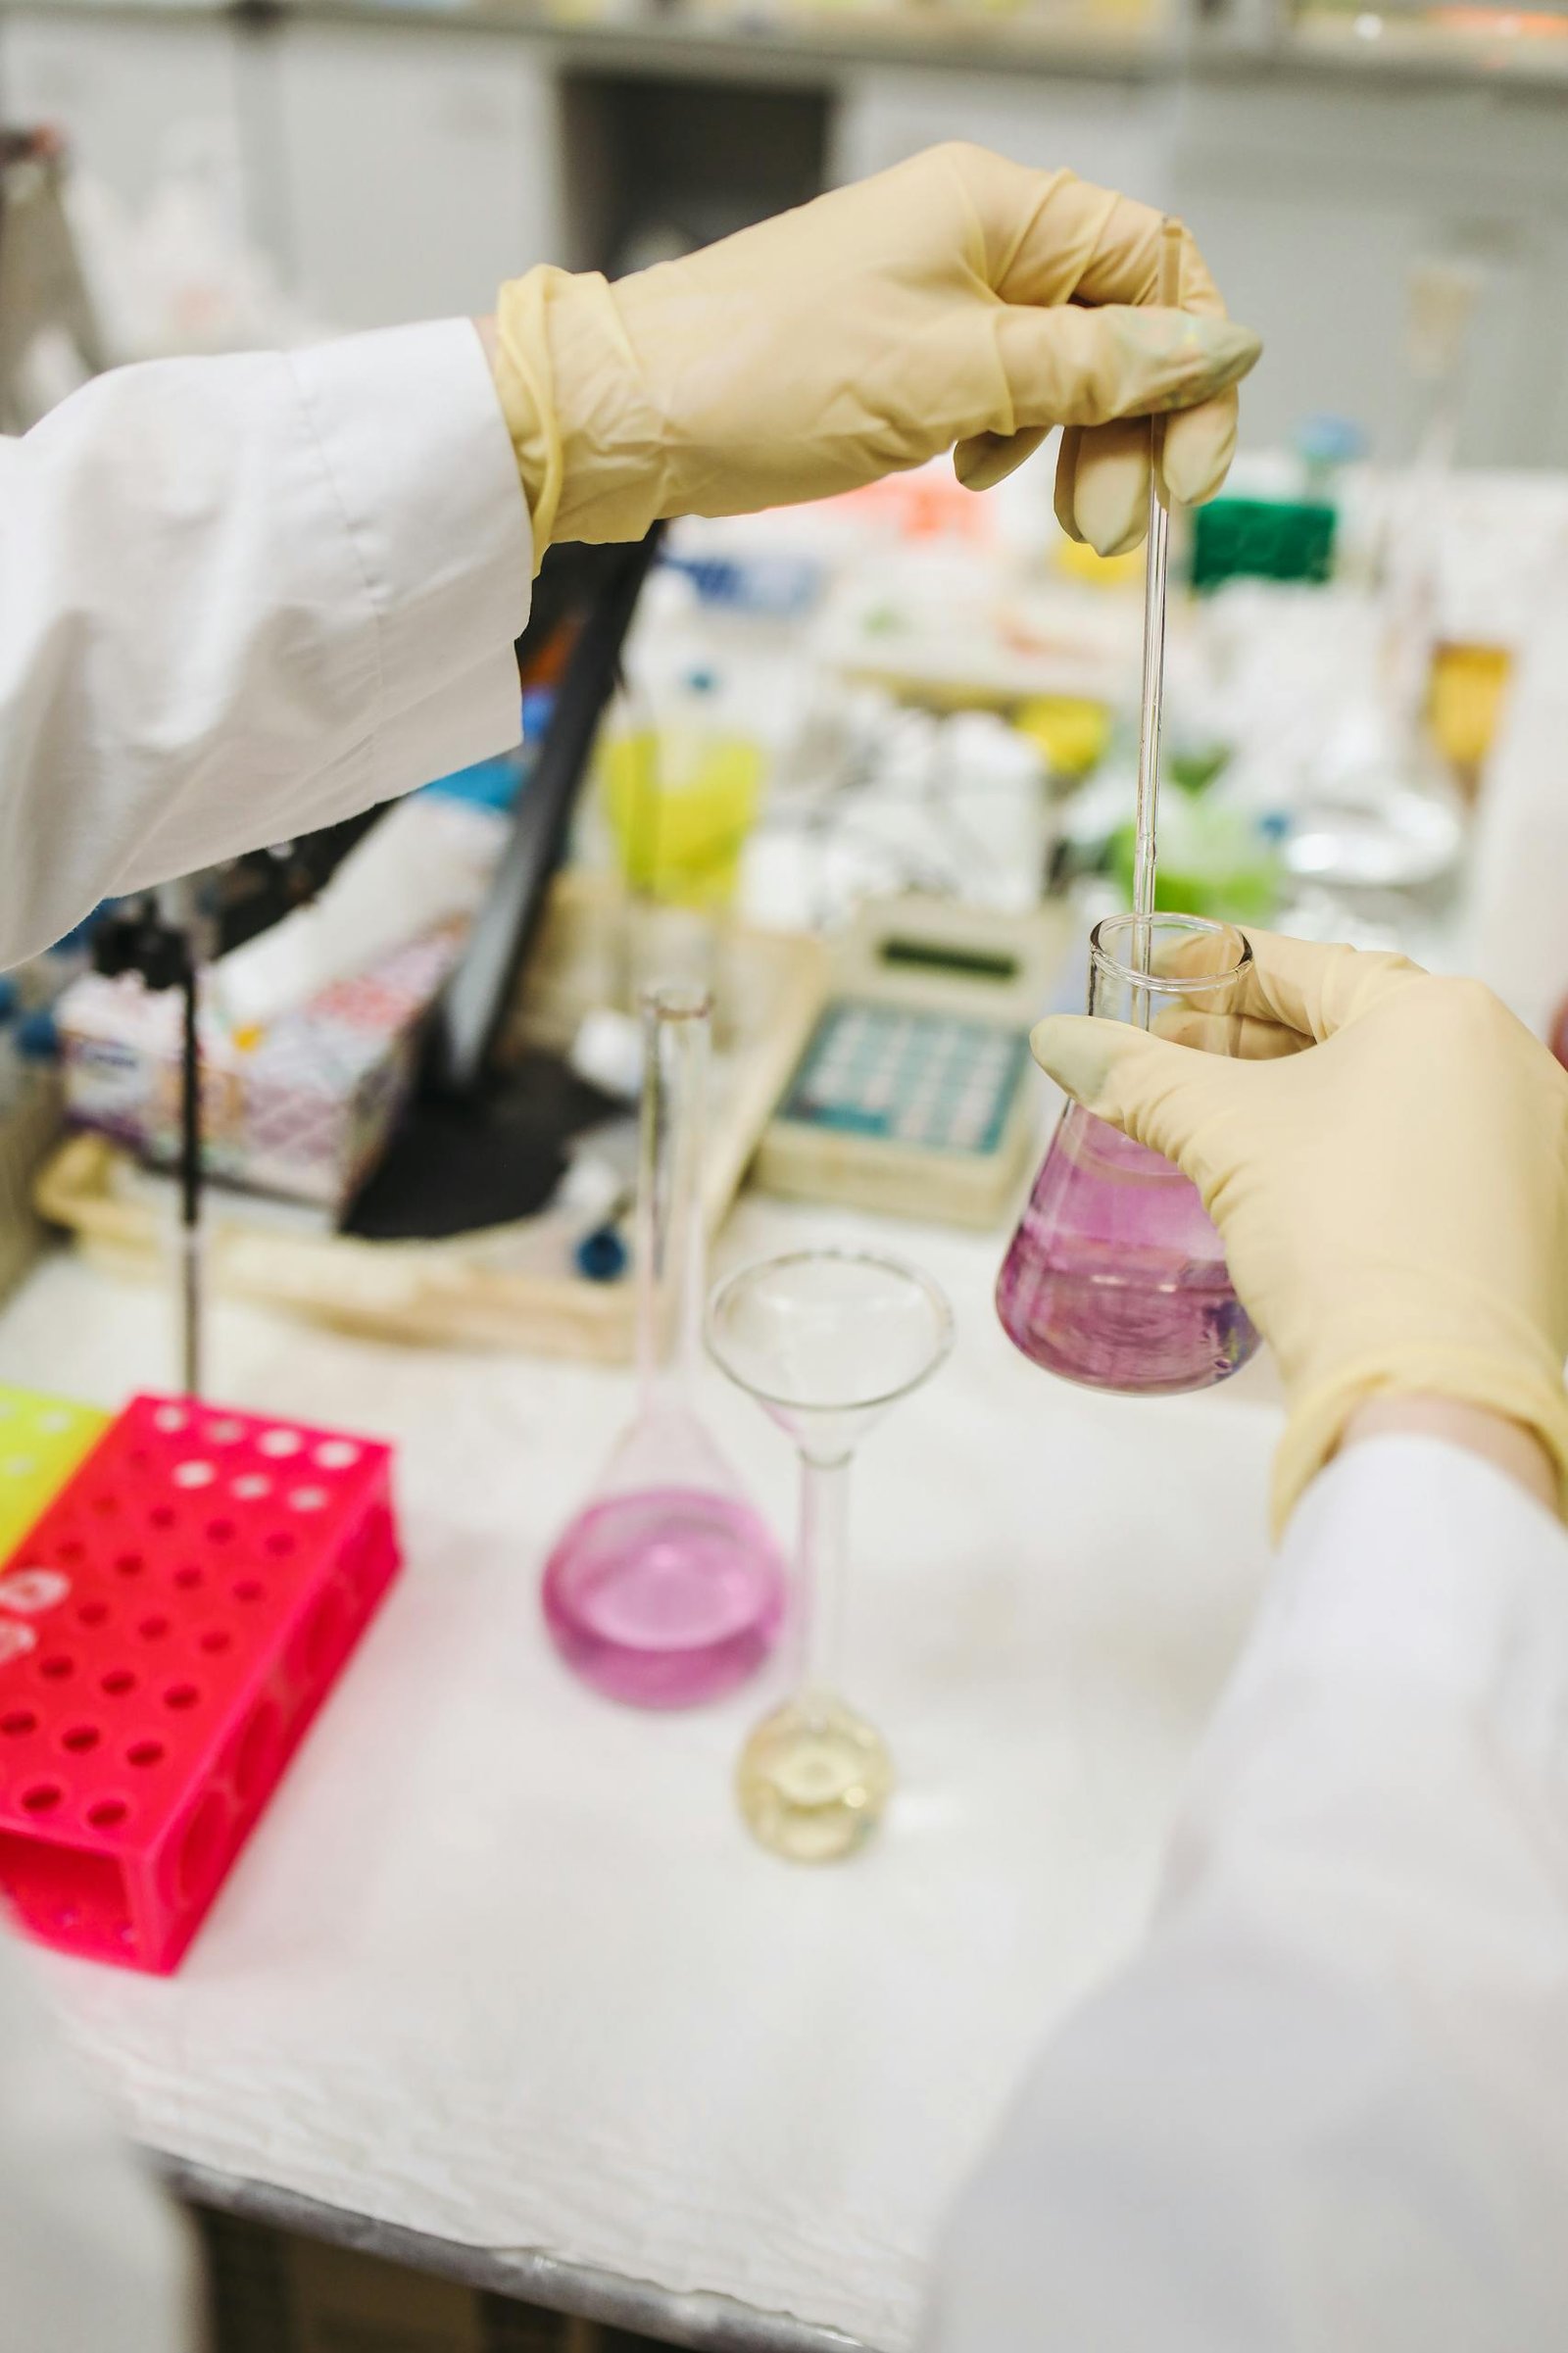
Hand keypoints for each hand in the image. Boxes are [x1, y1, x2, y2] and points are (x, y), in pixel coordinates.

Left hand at [490, 143, 1260, 566]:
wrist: (634, 416)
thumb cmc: (767, 376)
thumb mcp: (957, 378)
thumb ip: (1094, 366)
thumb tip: (1213, 350)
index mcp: (1000, 208)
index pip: (1155, 264)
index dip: (1194, 364)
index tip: (1194, 465)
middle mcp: (977, 236)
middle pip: (1117, 325)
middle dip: (1133, 428)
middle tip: (1109, 525)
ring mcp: (938, 295)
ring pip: (1062, 368)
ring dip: (1077, 447)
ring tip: (1052, 515)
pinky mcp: (903, 352)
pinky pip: (999, 392)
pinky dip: (1010, 442)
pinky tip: (971, 470)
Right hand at [1029, 931, 1567, 1531]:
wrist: (1427, 1389)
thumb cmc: (1349, 1244)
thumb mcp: (1224, 1137)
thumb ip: (1137, 1076)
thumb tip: (1063, 1042)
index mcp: (1447, 1015)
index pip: (1310, 965)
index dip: (1219, 969)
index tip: (1165, 978)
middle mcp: (1511, 1066)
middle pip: (1354, 1029)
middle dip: (1251, 1042)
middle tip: (1172, 1059)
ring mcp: (1534, 1146)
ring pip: (1395, 1096)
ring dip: (1304, 1101)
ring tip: (1219, 1124)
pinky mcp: (1532, 1220)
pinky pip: (1430, 1156)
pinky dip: (1359, 1154)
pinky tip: (1296, 1184)